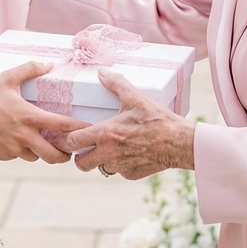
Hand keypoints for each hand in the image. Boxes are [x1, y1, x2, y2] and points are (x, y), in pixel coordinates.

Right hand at [0, 61, 88, 162]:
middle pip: (54, 155)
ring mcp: (13, 149)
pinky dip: (22, 151)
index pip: (62, 125)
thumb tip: (49, 65)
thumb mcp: (7, 78)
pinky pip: (19, 156)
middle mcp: (24, 136)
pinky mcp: (3, 156)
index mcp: (29, 116)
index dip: (79, 129)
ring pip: (36, 157)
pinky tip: (17, 140)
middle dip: (65, 155)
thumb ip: (30, 69)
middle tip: (69, 150)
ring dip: (41, 152)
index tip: (89, 129)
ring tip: (42, 143)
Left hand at [60, 69, 196, 180]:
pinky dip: (120, 164)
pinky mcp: (131, 174)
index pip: (72, 142)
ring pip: (100, 168)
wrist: (179, 142)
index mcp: (105, 133)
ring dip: (101, 160)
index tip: (69, 135)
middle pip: (80, 163)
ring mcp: (120, 166)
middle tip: (86, 146)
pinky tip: (129, 152)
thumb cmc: (157, 119)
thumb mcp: (135, 98)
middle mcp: (108, 153)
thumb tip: (102, 73)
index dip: (66, 140)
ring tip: (110, 147)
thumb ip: (116, 84)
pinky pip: (118, 171)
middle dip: (80, 156)